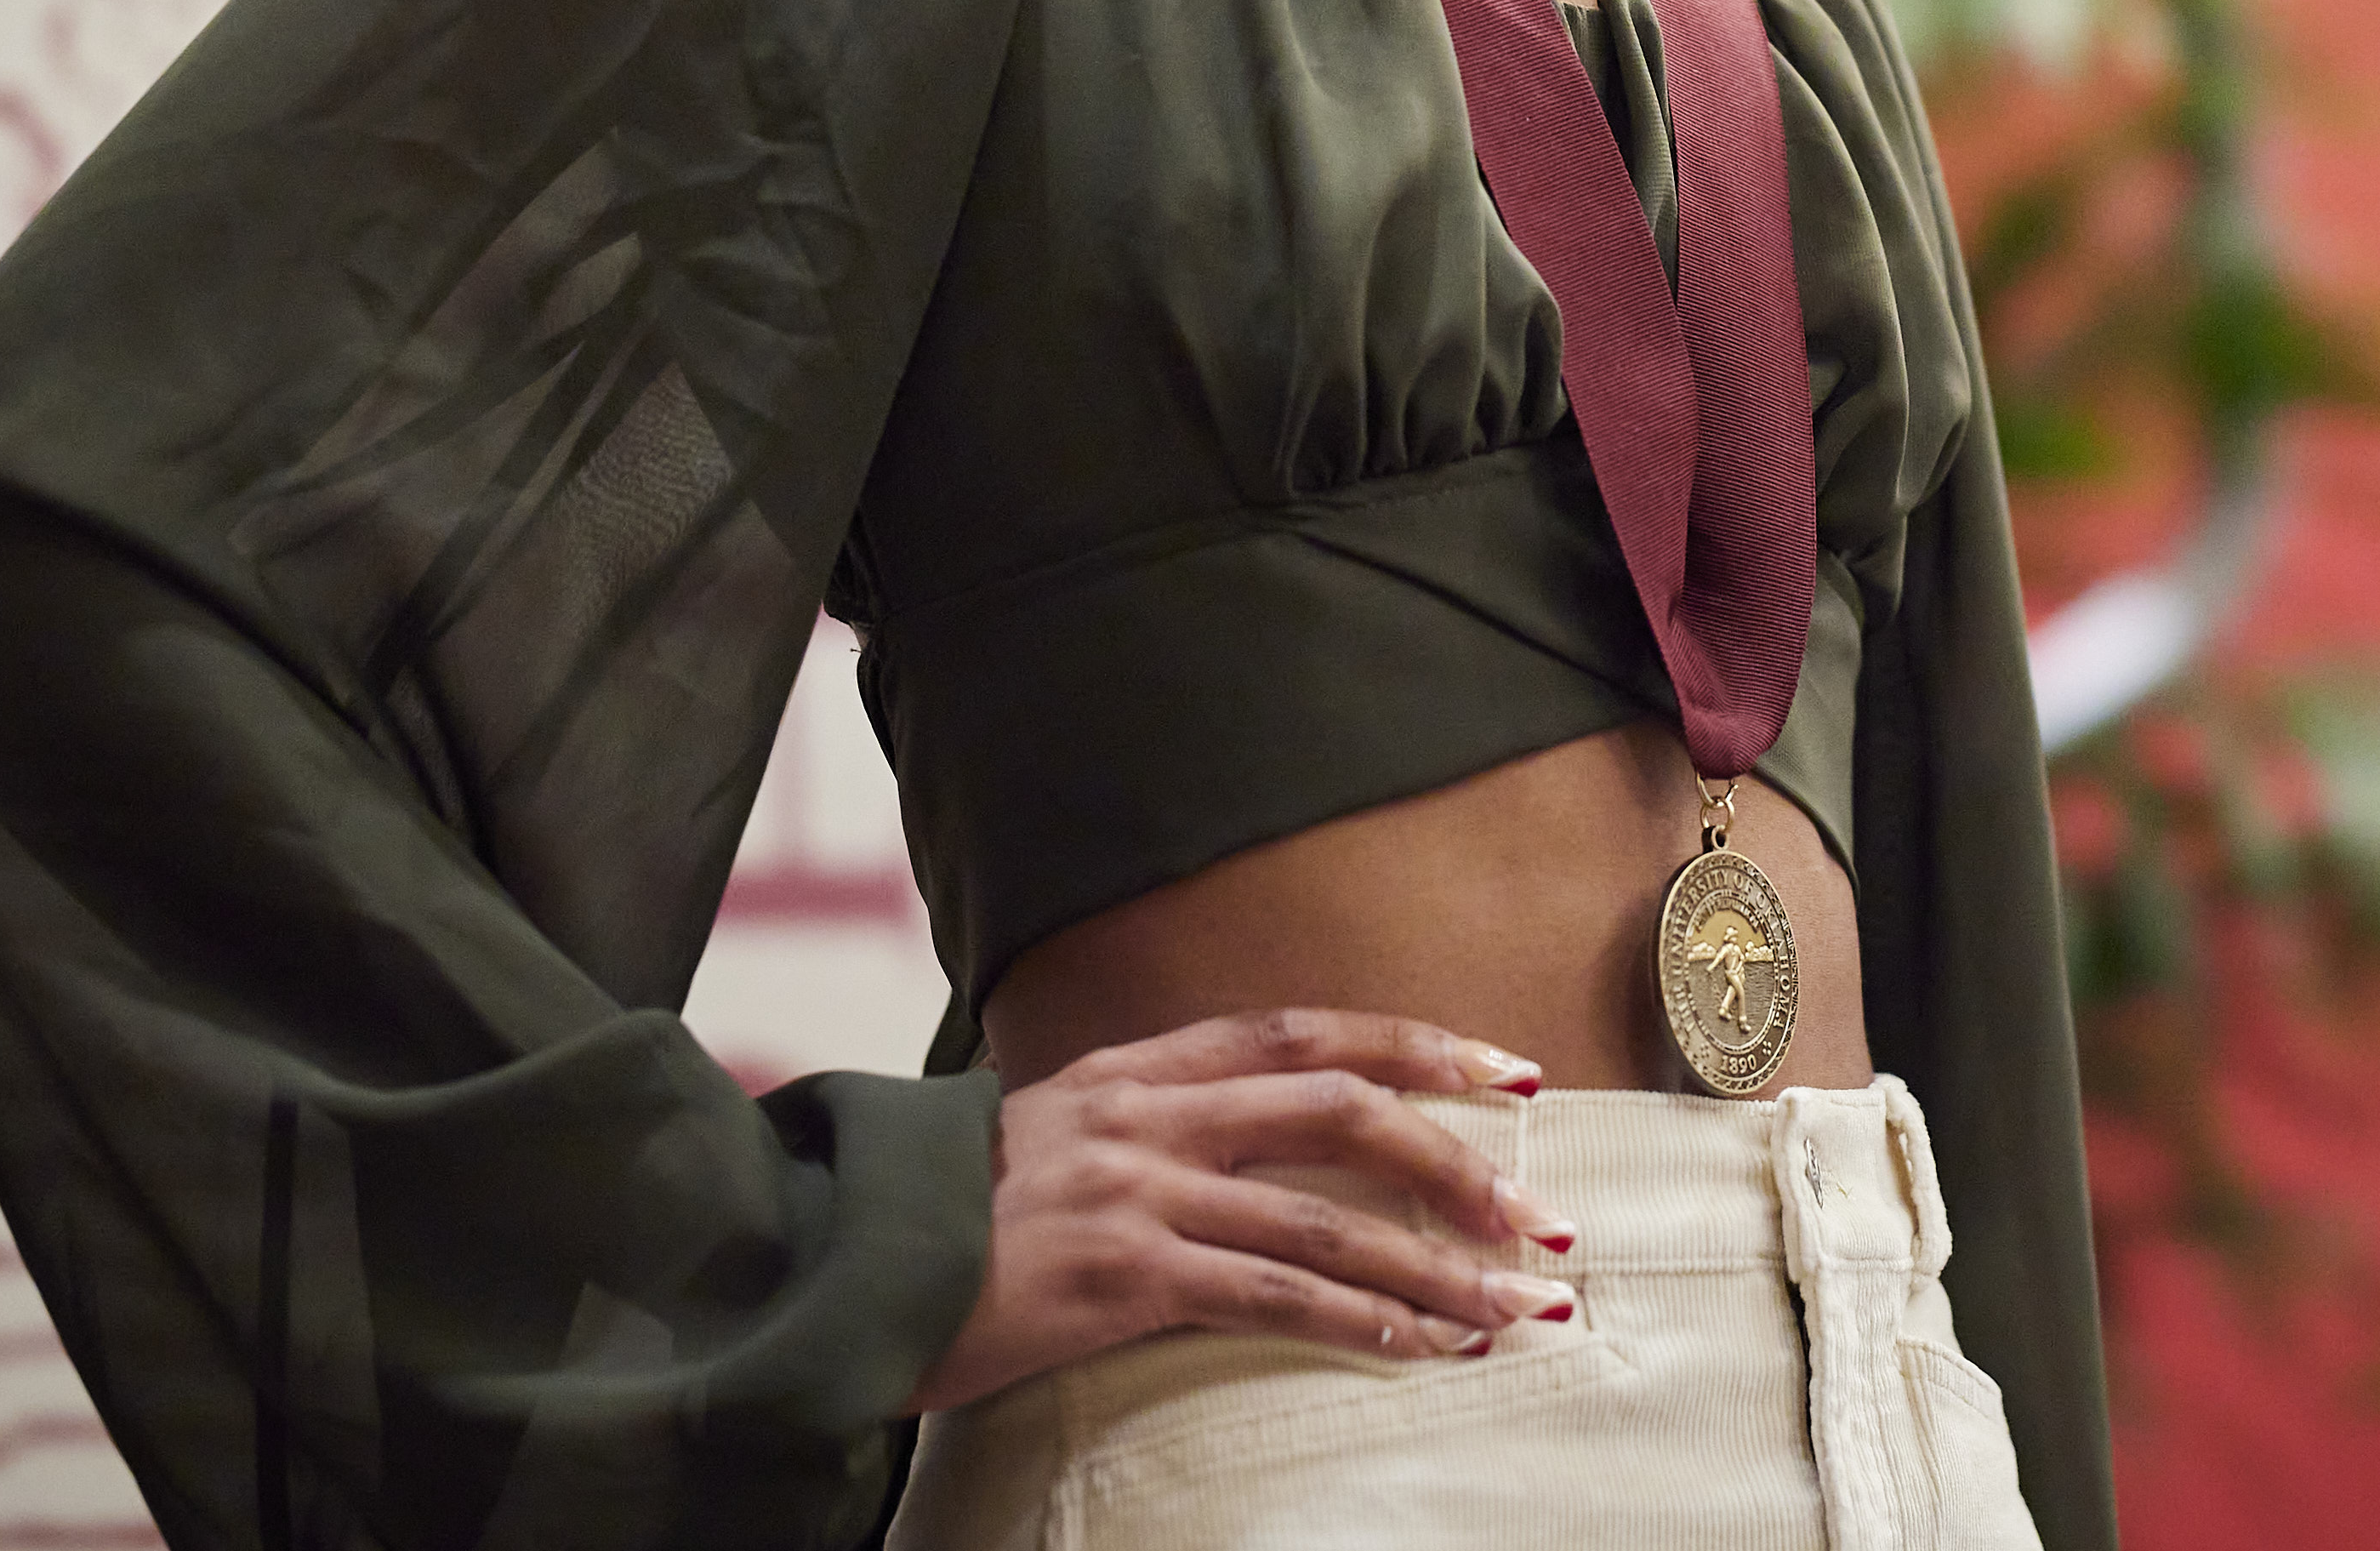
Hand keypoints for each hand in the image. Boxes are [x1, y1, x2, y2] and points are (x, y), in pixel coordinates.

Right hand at [907, 1009, 1578, 1411]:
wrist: (835, 1270)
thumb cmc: (940, 1226)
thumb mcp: (1042, 1147)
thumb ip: (1137, 1135)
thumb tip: (1233, 1156)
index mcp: (1131, 1070)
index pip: (1302, 1031)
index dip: (1415, 1043)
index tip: (1509, 1072)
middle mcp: (1145, 1112)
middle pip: (1341, 1105)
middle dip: (1459, 1155)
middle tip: (1545, 1205)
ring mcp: (1134, 1189)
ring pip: (1328, 1213)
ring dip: (1441, 1260)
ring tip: (1523, 1299)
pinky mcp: (1121, 1274)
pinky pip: (1274, 1292)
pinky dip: (1367, 1318)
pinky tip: (1429, 1348)